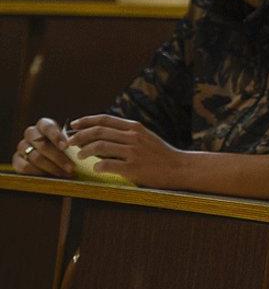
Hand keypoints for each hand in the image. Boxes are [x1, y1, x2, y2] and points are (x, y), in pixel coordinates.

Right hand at [12, 118, 73, 177]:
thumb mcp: (70, 141)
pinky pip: (25, 167)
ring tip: (65, 174)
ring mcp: (22, 146)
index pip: (48, 127)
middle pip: (42, 145)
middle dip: (58, 157)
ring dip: (52, 167)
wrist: (52, 158)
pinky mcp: (16, 159)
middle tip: (71, 167)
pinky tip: (50, 176)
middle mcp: (31, 133)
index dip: (56, 136)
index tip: (66, 146)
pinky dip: (39, 173)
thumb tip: (81, 144)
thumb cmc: (66, 147)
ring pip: (35, 157)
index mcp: (44, 124)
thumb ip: (73, 141)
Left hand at [66, 115, 188, 189]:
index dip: (85, 121)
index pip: (104, 119)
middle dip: (79, 136)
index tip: (73, 125)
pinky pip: (108, 165)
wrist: (180, 167)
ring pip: (100, 146)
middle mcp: (133, 136)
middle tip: (69, 143)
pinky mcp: (133, 168)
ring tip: (79, 156)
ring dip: (85, 151)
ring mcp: (133, 152)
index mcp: (134, 127)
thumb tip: (104, 132)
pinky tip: (95, 169)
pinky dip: (98, 166)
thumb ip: (127, 133)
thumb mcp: (146, 137)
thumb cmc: (161, 154)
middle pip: (98, 131)